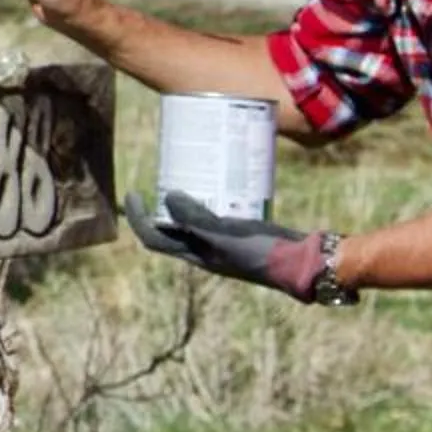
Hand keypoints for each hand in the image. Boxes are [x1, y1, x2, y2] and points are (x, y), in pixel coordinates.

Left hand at [126, 191, 332, 301]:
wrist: (299, 261)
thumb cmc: (259, 252)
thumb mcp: (223, 236)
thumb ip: (196, 220)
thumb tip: (168, 198)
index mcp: (196, 255)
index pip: (155, 239)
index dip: (139, 218)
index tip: (132, 192)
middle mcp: (206, 250)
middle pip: (173, 227)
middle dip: (161, 204)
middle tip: (162, 174)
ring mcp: (224, 241)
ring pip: (196, 218)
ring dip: (187, 198)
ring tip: (187, 170)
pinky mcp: (241, 231)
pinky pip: (218, 212)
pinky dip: (213, 196)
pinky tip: (219, 176)